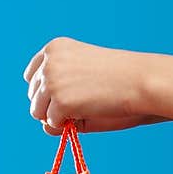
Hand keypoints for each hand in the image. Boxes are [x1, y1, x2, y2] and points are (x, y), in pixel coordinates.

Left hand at [23, 36, 149, 134]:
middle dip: (52, 105)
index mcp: (55, 48)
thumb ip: (60, 94)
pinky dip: (68, 124)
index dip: (44, 90)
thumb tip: (44, 125)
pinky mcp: (60, 101)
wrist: (140, 81)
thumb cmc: (120, 80)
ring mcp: (52, 81)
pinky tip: (89, 111)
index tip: (61, 96)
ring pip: (37, 111)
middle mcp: (49, 61)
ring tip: (85, 107)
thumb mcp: (84, 77)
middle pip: (33, 95)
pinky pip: (52, 123)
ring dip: (58, 116)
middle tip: (82, 103)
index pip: (31, 75)